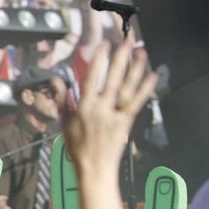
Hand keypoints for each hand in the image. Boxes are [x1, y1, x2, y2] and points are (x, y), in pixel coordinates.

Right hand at [65, 39, 157, 185]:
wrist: (94, 167)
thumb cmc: (77, 145)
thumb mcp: (64, 121)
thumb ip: (62, 98)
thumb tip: (56, 79)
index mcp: (85, 106)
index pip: (93, 77)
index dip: (100, 59)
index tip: (105, 44)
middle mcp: (102, 107)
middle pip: (113, 77)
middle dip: (121, 57)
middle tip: (127, 40)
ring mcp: (116, 114)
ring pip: (128, 87)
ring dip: (136, 68)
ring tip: (142, 52)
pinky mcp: (128, 122)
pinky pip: (138, 102)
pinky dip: (146, 88)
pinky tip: (153, 76)